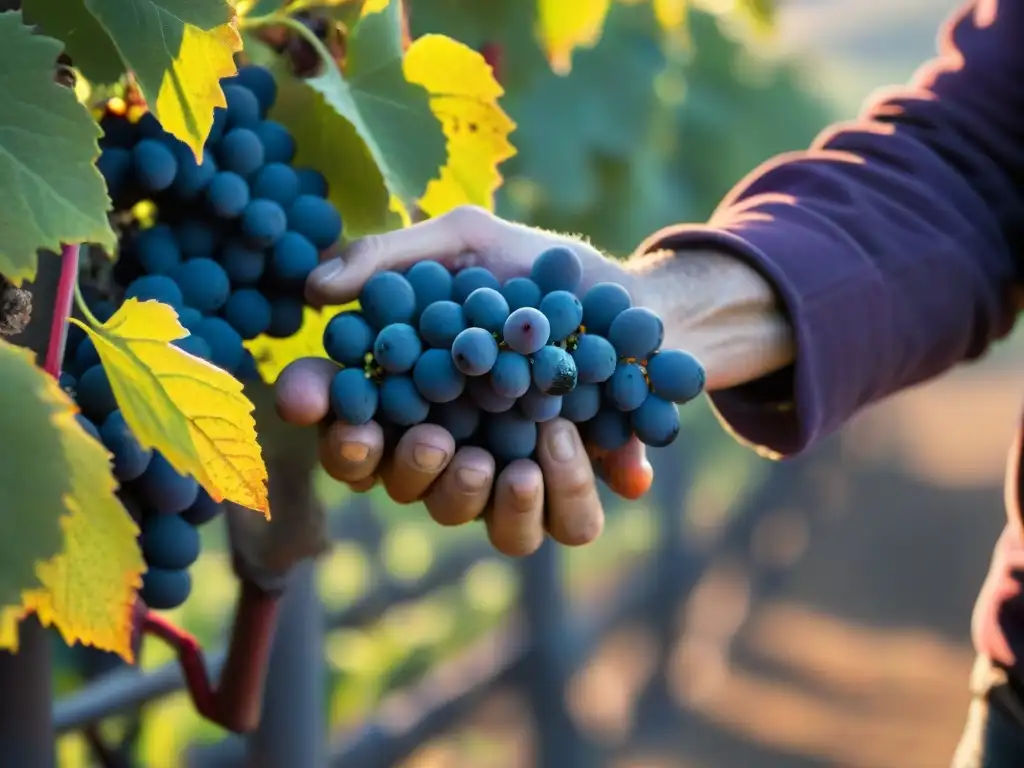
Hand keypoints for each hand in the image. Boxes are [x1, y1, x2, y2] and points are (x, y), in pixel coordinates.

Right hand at [275, 206, 653, 556]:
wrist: (634, 304)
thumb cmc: (536, 272)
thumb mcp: (467, 242)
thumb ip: (391, 258)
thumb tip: (314, 289)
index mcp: (410, 395)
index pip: (346, 424)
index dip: (323, 421)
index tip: (313, 403)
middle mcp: (448, 444)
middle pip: (399, 485)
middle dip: (407, 469)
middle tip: (433, 438)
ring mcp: (506, 476)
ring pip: (469, 517)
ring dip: (477, 496)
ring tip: (509, 462)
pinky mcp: (568, 493)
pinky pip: (558, 526)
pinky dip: (563, 494)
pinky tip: (565, 443)